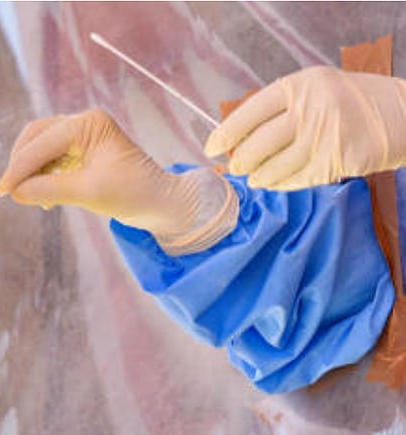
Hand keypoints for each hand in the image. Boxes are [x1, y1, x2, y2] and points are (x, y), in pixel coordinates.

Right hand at [0, 109, 237, 254]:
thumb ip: (49, 189)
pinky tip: (43, 196)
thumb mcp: (89, 193)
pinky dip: (41, 176)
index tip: (3, 189)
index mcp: (89, 123)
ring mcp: (81, 136)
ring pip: (40, 148)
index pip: (44, 142)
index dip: (21, 167)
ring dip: (31, 172)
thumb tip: (16, 192)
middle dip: (22, 164)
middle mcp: (83, 123)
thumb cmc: (133, 193)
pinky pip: (50, 160)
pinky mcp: (80, 151)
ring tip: (31, 197)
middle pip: (36, 137)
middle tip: (11, 191)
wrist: (160, 204)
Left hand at [204, 66, 405, 189]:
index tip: (211, 149)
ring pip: (276, 167)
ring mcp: (324, 137)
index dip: (225, 134)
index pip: (249, 113)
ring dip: (260, 177)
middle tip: (234, 168)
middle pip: (259, 144)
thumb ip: (278, 109)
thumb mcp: (312, 90)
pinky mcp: (336, 161)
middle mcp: (310, 109)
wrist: (400, 114)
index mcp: (298, 86)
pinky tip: (274, 184)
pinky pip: (298, 179)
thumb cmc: (347, 102)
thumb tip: (237, 139)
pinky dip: (282, 184)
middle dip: (241, 161)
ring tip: (254, 179)